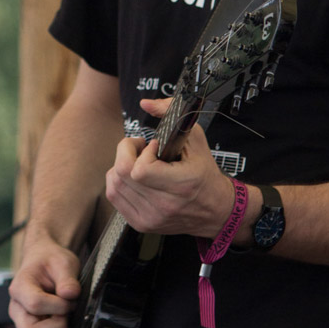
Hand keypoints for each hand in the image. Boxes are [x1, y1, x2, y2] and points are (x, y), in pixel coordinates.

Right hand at [8, 239, 81, 327]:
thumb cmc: (50, 262)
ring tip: (64, 323)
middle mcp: (17, 310)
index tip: (69, 299)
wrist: (43, 263)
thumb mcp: (62, 262)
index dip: (58, 306)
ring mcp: (22, 326)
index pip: (35, 305)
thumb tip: (70, 295)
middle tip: (67, 315)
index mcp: (20, 288)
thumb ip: (67, 278)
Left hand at [104, 97, 235, 239]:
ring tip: (141, 164)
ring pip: (114, 184)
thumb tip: (146, 103)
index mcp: (180, 185)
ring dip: (122, 167)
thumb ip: (171, 113)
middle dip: (126, 153)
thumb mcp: (196, 140)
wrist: (214, 210)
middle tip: (142, 150)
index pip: (139, 171)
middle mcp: (163, 205)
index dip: (141, 153)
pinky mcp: (141, 224)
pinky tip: (136, 178)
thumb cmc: (204, 174)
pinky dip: (120, 181)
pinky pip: (115, 196)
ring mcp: (150, 217)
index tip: (154, 147)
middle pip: (122, 175)